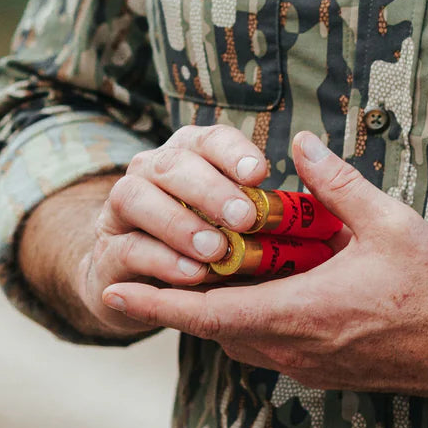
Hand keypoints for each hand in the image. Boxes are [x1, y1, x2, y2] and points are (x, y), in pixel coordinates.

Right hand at [77, 125, 269, 336]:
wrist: (148, 288)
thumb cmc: (212, 246)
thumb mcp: (244, 223)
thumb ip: (271, 205)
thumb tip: (320, 186)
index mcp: (190, 155)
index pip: (210, 139)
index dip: (233, 152)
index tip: (260, 174)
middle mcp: (151, 172)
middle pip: (173, 163)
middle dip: (211, 189)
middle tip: (245, 218)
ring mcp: (121, 210)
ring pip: (136, 197)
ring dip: (179, 224)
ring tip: (216, 250)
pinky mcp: (107, 252)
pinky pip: (126, 248)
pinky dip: (161, 260)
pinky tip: (192, 274)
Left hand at [103, 132, 427, 400]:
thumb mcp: (390, 223)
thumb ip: (337, 184)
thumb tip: (301, 143)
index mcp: (301, 312)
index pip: (208, 313)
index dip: (156, 303)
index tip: (114, 291)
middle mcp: (294, 348)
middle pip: (213, 329)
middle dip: (178, 301)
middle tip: (148, 269)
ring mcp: (306, 368)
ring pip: (238, 342)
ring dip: (214, 314)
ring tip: (197, 277)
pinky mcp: (322, 374)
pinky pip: (265, 350)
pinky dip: (246, 324)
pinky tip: (257, 295)